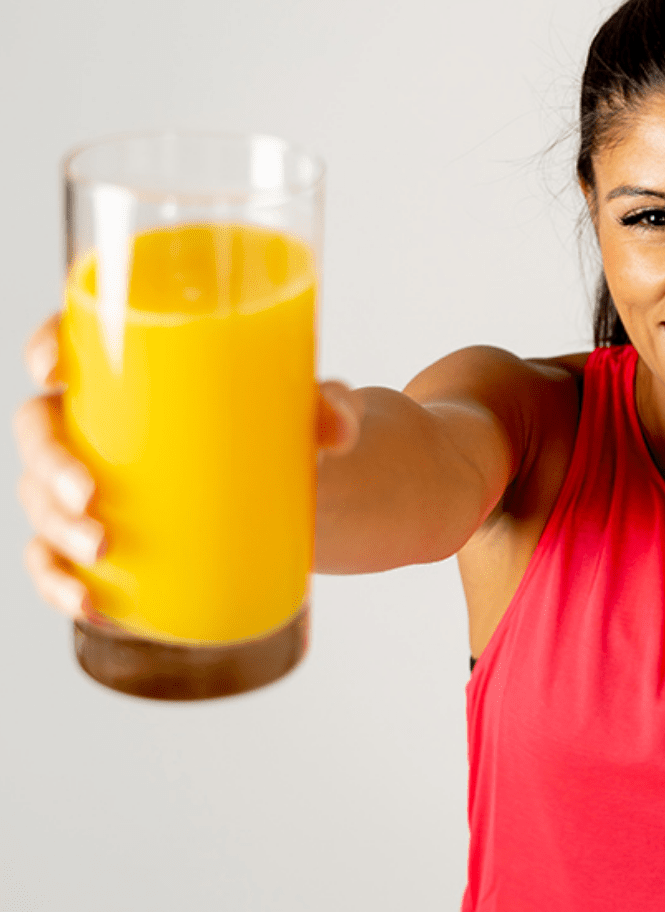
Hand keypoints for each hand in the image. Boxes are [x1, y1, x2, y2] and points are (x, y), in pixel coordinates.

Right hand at [13, 312, 361, 619]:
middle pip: (41, 433)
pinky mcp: (112, 539)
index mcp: (134, 376)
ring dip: (56, 530)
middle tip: (89, 493)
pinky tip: (90, 602)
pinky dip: (62, 584)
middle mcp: (100, 428)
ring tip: (102, 550)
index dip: (43, 347)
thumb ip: (333, 407)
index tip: (50, 366)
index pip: (69, 347)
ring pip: (43, 502)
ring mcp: (98, 487)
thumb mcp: (317, 410)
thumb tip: (339, 431)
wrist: (310, 492)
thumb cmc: (293, 429)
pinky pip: (62, 562)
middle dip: (50, 464)